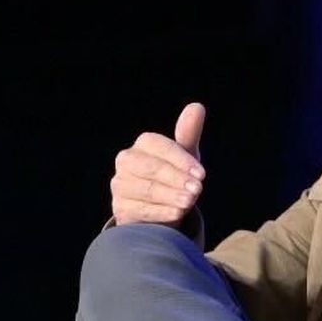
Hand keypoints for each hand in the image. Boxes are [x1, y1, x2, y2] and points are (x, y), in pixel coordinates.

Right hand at [109, 103, 206, 227]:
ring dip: (170, 196)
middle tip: (198, 190)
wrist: (161, 208)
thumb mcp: (185, 155)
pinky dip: (161, 212)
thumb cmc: (175, 175)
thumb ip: (189, 133)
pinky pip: (139, 209)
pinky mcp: (120, 208)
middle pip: (151, 168)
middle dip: (176, 179)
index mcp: (144, 144)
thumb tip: (197, 106)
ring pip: (145, 189)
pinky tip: (178, 214)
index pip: (160, 147)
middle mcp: (126, 161)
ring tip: (190, 202)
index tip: (202, 174)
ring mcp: (120, 185)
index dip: (181, 160)